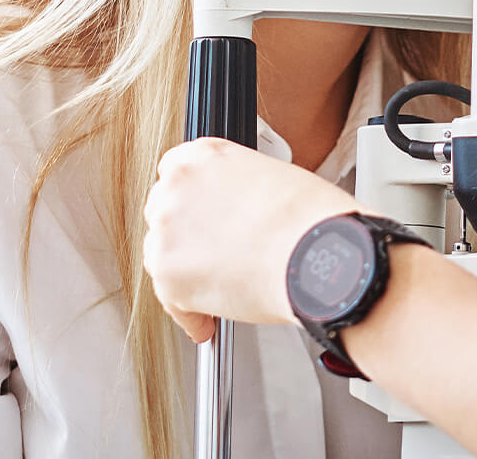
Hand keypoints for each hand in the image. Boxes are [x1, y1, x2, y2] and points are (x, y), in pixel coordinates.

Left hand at [142, 137, 365, 342]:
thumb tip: (236, 215)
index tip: (202, 218)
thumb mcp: (272, 177)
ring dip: (186, 271)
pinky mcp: (169, 275)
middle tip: (216, 252)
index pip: (175, 174)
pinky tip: (208, 319)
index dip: (193, 203)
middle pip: (164, 214)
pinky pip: (171, 300)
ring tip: (219, 288)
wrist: (314, 252)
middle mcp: (177, 187)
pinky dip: (190, 313)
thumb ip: (237, 190)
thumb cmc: (310, 217)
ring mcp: (167, 231)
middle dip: (186, 234)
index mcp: (202, 156)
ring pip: (163, 255)